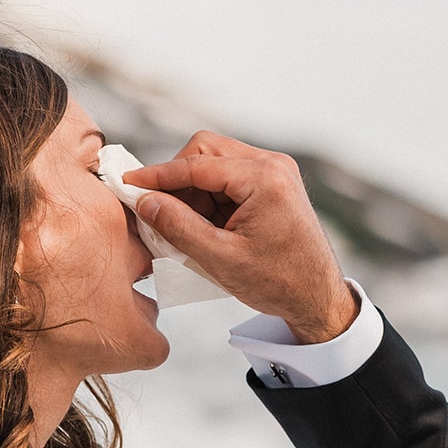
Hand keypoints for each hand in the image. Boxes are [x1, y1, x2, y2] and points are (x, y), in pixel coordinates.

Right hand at [126, 134, 357, 341]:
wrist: (317, 296)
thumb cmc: (278, 283)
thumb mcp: (221, 259)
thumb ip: (179, 227)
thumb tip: (145, 202)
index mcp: (264, 178)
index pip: (197, 164)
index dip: (158, 175)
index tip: (129, 185)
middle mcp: (272, 165)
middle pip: (205, 151)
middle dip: (177, 179)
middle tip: (159, 212)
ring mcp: (275, 171)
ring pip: (215, 163)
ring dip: (192, 191)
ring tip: (184, 228)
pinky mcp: (273, 183)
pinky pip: (229, 177)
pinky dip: (209, 198)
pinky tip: (203, 227)